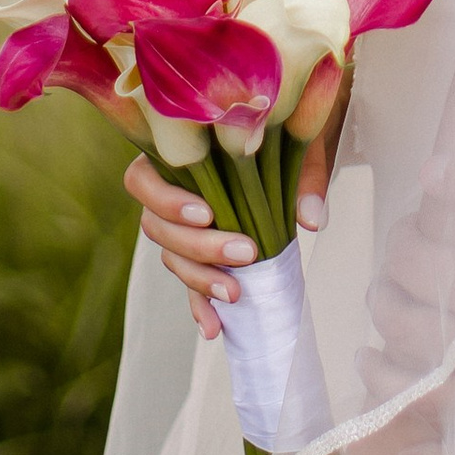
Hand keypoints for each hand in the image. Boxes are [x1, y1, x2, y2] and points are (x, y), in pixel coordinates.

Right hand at [124, 110, 340, 336]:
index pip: (142, 180)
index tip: (208, 213)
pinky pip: (189, 285)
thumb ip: (303, 174)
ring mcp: (179, 228)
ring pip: (172, 258)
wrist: (284, 132)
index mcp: (172, 154)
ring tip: (237, 293)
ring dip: (201, 280)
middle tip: (245, 252)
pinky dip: (201, 307)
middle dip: (200, 247)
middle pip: (157, 229)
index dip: (167, 201)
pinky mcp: (198, 255)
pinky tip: (216, 328)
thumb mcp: (294, 137)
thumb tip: (312, 218)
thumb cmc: (280, 126)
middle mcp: (166, 192)